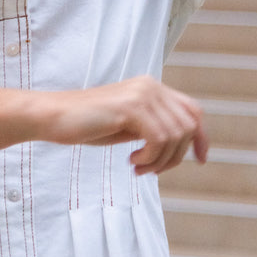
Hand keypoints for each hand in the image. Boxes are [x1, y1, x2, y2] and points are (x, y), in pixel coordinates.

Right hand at [40, 75, 207, 174]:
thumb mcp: (129, 125)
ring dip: (160, 161)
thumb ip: (153, 127)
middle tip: (150, 170)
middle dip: (176, 156)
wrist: (54, 117)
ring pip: (175, 136)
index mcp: (152, 88)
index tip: (201, 160)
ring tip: (137, 167)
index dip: (202, 136)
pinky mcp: (131, 106)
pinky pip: (159, 139)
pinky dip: (150, 157)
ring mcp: (142, 93)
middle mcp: (151, 86)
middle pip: (188, 126)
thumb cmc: (88, 125)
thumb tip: (182, 146)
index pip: (193, 110)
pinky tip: (131, 161)